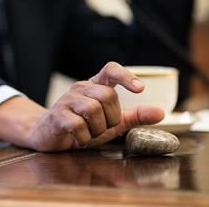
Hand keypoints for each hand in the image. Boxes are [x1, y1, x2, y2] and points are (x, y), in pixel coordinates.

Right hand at [0, 62, 163, 150]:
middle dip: (112, 117)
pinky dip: (84, 137)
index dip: (126, 75)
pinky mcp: (57, 115)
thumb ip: (134, 116)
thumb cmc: (83, 126)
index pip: (111, 69)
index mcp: (95, 85)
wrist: (48, 135)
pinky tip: (79, 138)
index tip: (140, 89)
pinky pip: (78, 125)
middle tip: (104, 127)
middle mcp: (81, 88)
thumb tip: (161, 112)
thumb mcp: (111, 122)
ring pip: (93, 109)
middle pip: (107, 95)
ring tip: (90, 133)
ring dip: (97, 129)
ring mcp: (67, 100)